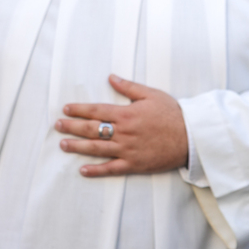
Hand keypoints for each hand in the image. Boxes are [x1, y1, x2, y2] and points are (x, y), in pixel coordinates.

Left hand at [55, 75, 187, 176]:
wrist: (191, 137)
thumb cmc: (173, 114)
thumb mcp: (152, 95)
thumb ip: (129, 87)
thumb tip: (111, 78)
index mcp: (127, 114)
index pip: (97, 110)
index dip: (79, 110)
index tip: (66, 109)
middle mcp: (124, 132)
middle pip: (91, 129)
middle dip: (72, 127)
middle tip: (57, 125)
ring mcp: (127, 150)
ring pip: (96, 149)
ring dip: (77, 147)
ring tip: (63, 145)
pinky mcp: (134, 164)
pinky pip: (111, 169)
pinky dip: (96, 171)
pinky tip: (82, 170)